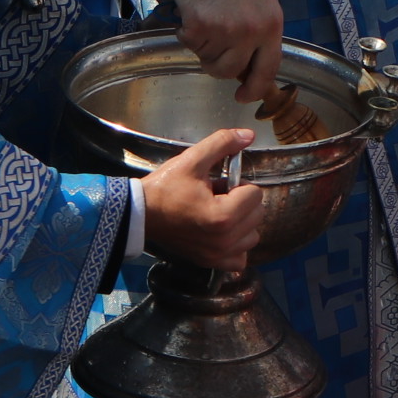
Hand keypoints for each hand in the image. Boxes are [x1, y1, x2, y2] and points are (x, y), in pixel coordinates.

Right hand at [140, 128, 262, 273]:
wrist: (141, 214)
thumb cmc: (166, 186)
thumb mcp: (192, 159)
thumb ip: (222, 143)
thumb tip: (249, 135)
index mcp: (222, 215)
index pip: (255, 193)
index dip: (239, 183)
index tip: (219, 184)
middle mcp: (224, 240)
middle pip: (257, 215)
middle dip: (242, 201)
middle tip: (218, 196)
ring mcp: (217, 255)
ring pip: (252, 236)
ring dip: (242, 223)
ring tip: (219, 213)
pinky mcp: (210, 263)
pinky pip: (240, 259)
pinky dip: (236, 246)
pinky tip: (222, 233)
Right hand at [172, 0, 283, 103]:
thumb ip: (262, 29)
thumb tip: (253, 58)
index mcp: (271, 24)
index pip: (268, 68)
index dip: (255, 88)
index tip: (244, 96)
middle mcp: (251, 32)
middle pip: (231, 71)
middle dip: (220, 67)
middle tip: (212, 53)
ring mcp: (225, 31)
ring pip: (209, 61)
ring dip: (203, 48)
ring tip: (205, 21)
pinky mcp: (199, 28)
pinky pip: (191, 46)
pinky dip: (187, 34)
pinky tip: (193, 13)